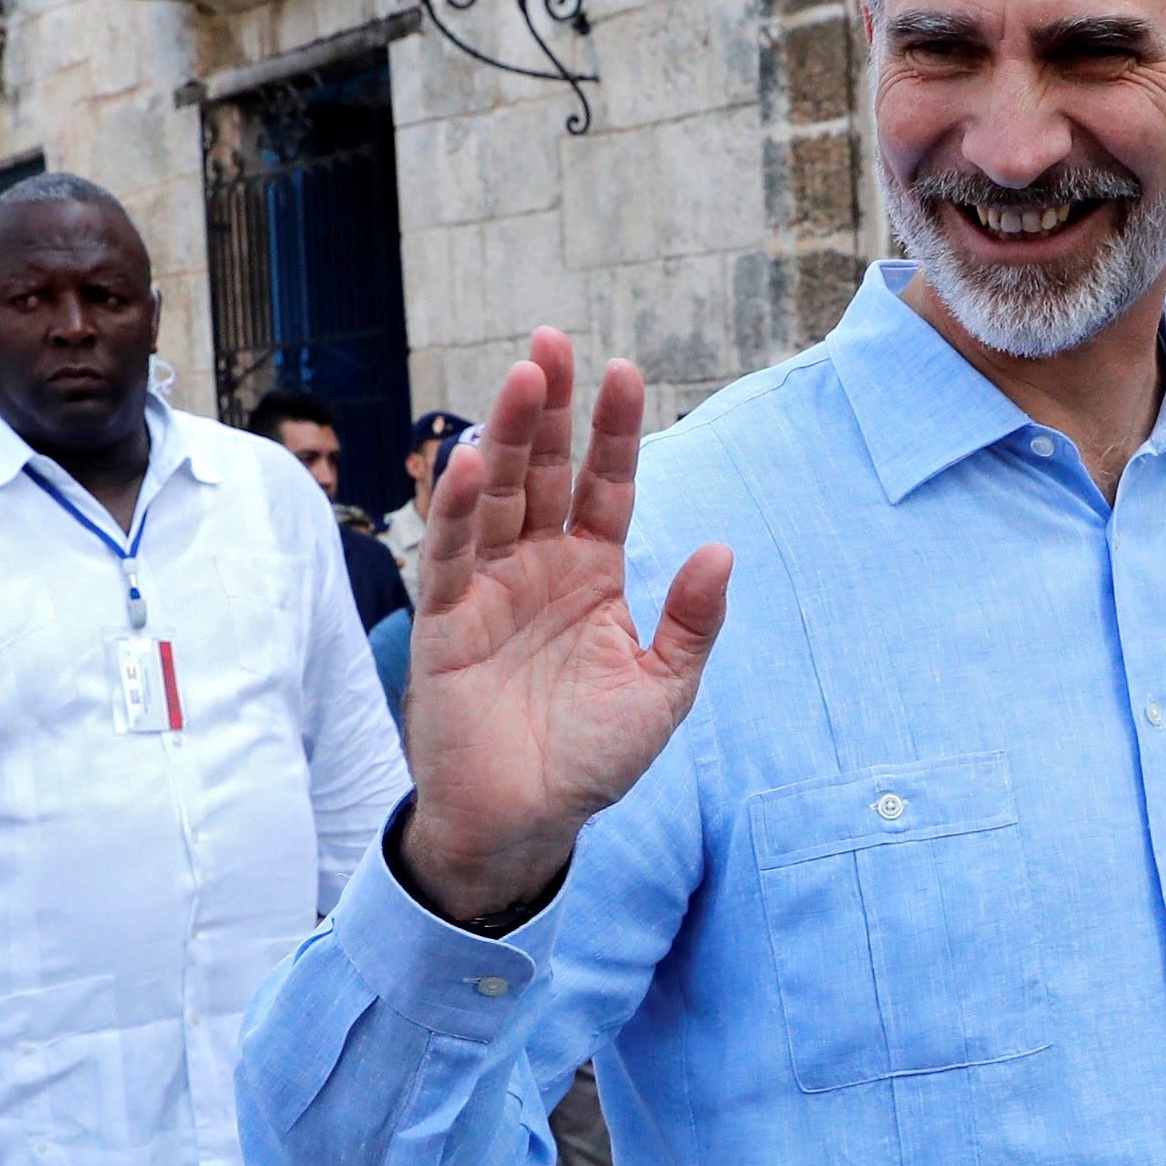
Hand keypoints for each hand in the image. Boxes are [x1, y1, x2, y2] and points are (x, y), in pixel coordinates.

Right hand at [404, 328, 737, 914]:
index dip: (613, 432)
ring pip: (496, 498)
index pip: (606, 486)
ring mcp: (489, 589)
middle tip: (552, 343)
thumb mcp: (662, 690)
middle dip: (549, 410)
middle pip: (545, 473)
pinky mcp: (446, 623)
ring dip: (506, 439)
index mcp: (593, 573)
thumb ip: (691, 623)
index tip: (624, 371)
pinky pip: (452, 557)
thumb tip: (720, 549)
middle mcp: (539, 567)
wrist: (527, 823)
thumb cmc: (593, 757)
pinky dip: (458, 511)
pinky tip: (471, 463)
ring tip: (521, 379)